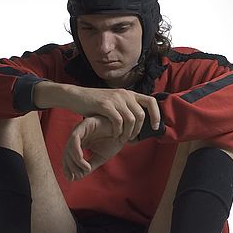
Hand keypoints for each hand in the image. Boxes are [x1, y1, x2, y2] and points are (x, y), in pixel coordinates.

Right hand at [34, 81, 159, 140]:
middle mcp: (124, 94)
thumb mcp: (114, 103)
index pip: (151, 101)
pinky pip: (118, 122)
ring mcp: (115, 99)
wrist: (76, 96)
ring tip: (122, 139)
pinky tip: (113, 134)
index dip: (156, 115)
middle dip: (138, 130)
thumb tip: (140, 123)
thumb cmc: (95, 104)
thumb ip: (126, 109)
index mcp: (129, 94)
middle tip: (131, 139)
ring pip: (131, 120)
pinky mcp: (105, 105)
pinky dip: (118, 131)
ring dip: (128, 133)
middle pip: (141, 115)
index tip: (155, 127)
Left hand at [63, 116, 124, 180]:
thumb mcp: (100, 157)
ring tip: (86, 169)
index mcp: (80, 143)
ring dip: (75, 160)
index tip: (72, 179)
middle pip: (67, 152)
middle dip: (71, 166)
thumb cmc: (113, 142)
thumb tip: (76, 178)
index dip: (67, 168)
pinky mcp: (85, 124)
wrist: (126, 132)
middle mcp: (78, 136)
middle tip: (79, 175)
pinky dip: (76, 150)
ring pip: (70, 146)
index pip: (68, 156)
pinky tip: (82, 160)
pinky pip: (75, 138)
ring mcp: (81, 129)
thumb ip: (88, 166)